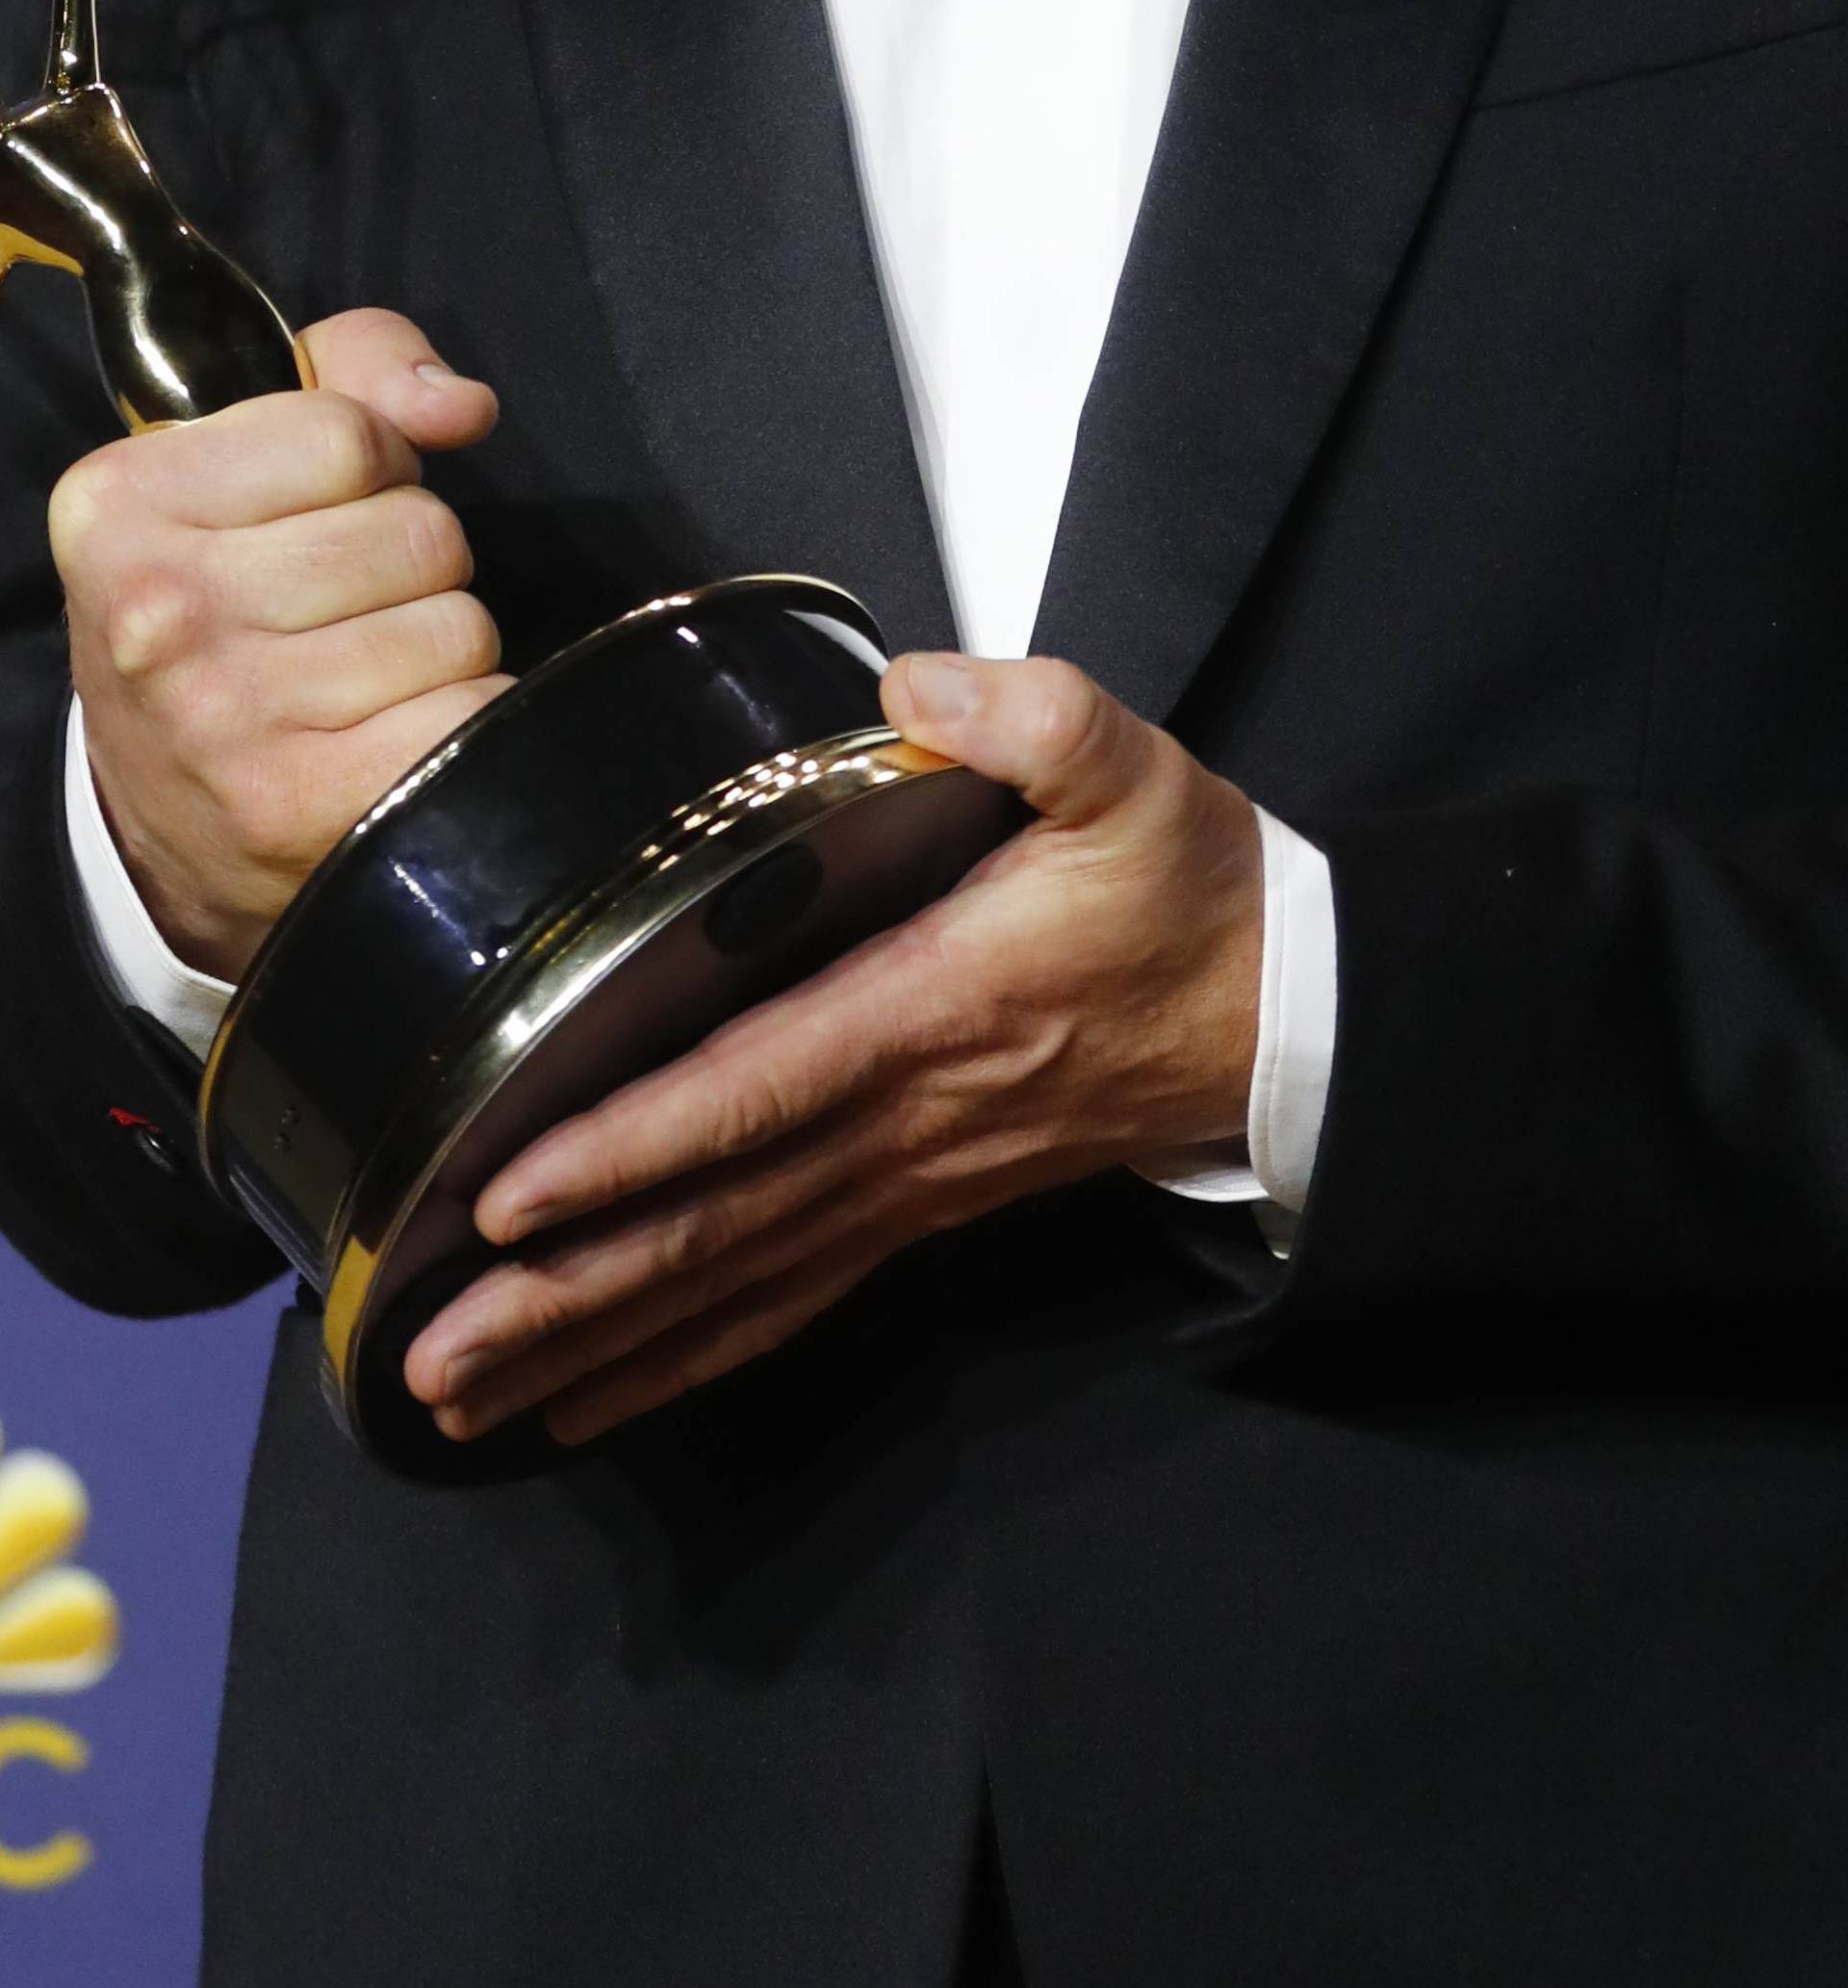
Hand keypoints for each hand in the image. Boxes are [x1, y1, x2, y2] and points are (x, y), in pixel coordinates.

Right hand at [50, 307, 505, 979]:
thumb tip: (462, 405)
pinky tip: (393, 735)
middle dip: (412, 560)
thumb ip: (357, 370)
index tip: (326, 509)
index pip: (350, 434)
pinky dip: (461, 718)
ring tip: (362, 675)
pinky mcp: (302, 805)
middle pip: (417, 531)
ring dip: (440, 645)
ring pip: (457, 624)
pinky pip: (470, 715)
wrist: (159, 825)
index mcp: (122, 504)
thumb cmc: (216, 607)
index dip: (374, 464)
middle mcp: (162, 611)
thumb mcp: (240, 460)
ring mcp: (230, 718)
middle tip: (344, 608)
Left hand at [407, 650, 1262, 1449]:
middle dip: (568, 1290)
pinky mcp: (917, 1206)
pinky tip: (590, 1397)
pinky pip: (785, 1297)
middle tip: (432, 1349)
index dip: (635, 1146)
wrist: (1287, 1014)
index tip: (515, 1194)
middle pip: (715, 1221)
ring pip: (733, 1279)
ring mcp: (909, 1180)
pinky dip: (682, 1355)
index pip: (759, 1090)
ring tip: (463, 1396)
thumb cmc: (1191, 882)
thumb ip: (1032, 714)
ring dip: (596, 1343)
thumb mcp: (1134, 765)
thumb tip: (910, 690)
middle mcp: (906, 1120)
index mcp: (936, 1005)